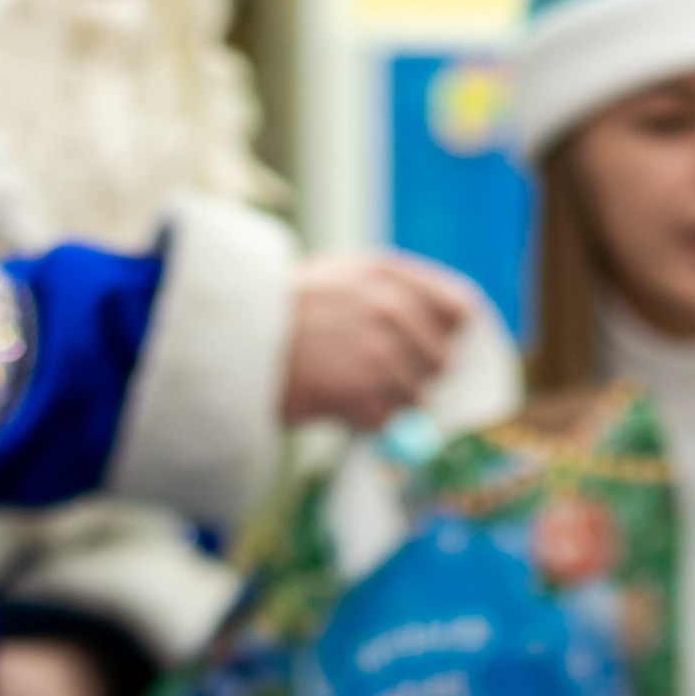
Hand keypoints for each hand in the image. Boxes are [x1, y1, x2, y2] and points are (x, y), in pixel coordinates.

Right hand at [280, 253, 471, 430]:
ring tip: (356, 391)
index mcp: (388, 275)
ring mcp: (377, 355)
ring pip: (418, 395)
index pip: (460, 308)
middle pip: (443, 359)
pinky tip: (342, 406)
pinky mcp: (361, 396)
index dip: (453, 332)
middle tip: (384, 376)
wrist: (234, 339)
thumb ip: (392, 287)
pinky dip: (370, 421)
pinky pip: (389, 421)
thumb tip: (449, 320)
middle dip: (420, 373)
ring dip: (392, 401)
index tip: (439, 344)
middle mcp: (390, 310)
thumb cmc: (286, 310)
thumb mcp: (340, 274)